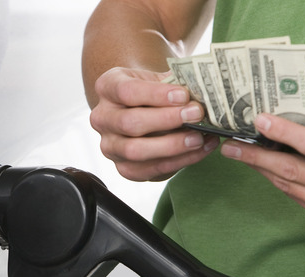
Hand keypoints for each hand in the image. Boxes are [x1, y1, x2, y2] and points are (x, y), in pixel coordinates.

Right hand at [89, 67, 218, 180]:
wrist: (144, 108)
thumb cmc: (155, 91)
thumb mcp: (160, 79)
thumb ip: (175, 84)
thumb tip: (201, 92)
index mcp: (107, 88)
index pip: (126, 91)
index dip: (156, 95)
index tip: (184, 95)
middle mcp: (102, 118)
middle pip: (129, 123)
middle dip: (166, 120)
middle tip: (197, 114)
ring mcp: (110, 146)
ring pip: (135, 151)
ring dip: (172, 145)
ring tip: (199, 137)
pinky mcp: (124, 168)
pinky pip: (149, 170)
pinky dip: (179, 162)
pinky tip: (200, 150)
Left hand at [219, 113, 304, 227]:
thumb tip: (286, 122)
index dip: (282, 132)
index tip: (258, 121)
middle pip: (291, 170)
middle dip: (255, 157)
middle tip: (230, 146)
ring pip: (289, 186)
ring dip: (262, 169)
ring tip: (241, 154)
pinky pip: (297, 197)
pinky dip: (280, 181)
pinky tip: (266, 168)